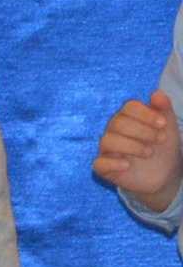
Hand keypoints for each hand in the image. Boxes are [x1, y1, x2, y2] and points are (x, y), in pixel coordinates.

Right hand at [92, 90, 180, 211]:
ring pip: (108, 141)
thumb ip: (163, 108)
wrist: (165, 173)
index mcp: (127, 117)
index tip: (163, 124)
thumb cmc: (163, 146)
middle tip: (161, 140)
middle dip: (143, 131)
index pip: (129, 107)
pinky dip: (113, 163)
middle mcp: (113, 130)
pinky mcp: (104, 168)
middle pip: (118, 123)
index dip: (146, 114)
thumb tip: (156, 93)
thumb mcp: (168, 126)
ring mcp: (107, 149)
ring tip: (150, 153)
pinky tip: (128, 165)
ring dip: (132, 146)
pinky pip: (98, 163)